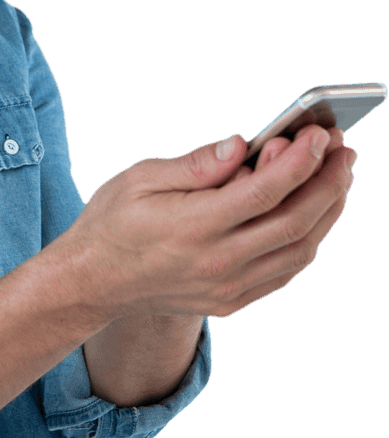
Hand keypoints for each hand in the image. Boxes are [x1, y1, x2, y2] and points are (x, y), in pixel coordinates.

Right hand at [46, 124, 356, 324]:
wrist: (93, 282)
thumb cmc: (113, 221)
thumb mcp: (139, 179)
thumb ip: (196, 165)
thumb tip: (241, 145)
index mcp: (193, 226)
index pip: (264, 192)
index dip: (300, 161)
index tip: (320, 135)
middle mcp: (217, 262)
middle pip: (295, 222)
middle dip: (328, 182)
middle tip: (344, 151)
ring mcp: (228, 287)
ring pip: (300, 251)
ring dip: (327, 212)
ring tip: (336, 178)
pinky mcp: (233, 302)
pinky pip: (285, 272)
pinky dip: (308, 241)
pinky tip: (311, 214)